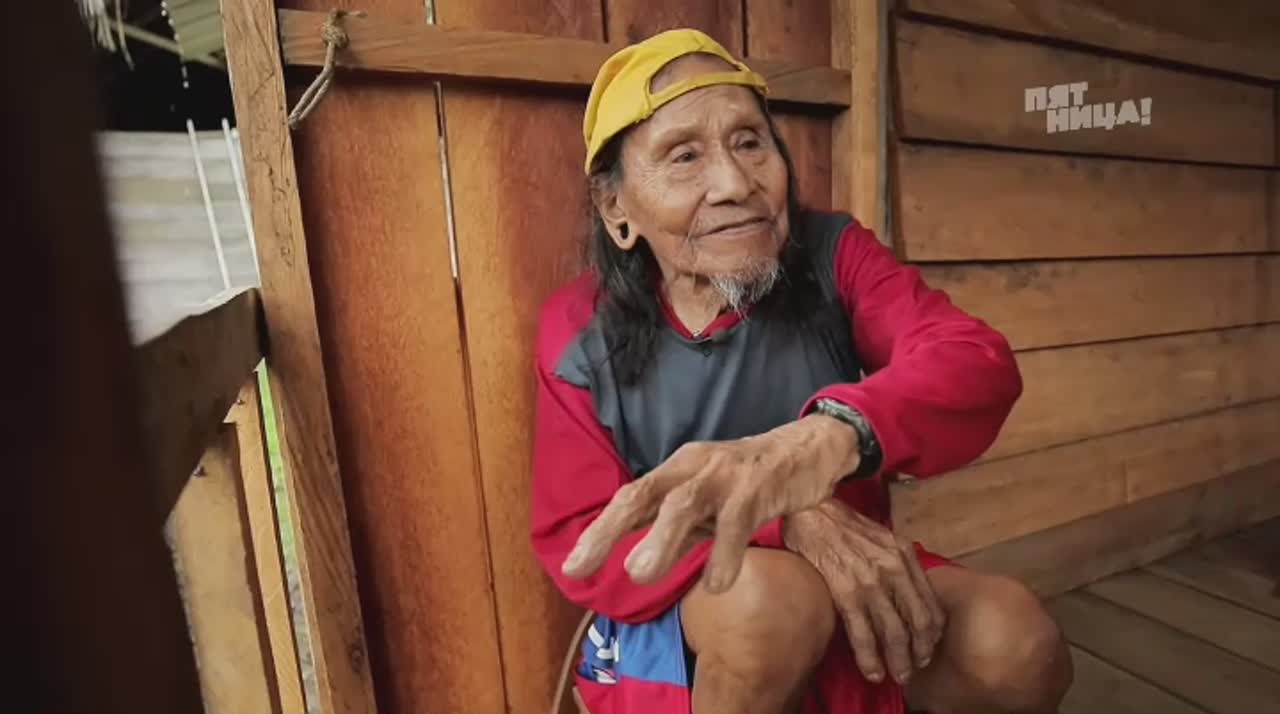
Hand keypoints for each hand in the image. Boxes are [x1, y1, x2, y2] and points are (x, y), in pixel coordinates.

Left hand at [561, 414, 860, 591]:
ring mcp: (725, 476)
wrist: (808, 449)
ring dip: (659, 538)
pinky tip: (717, 584)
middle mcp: (693, 468)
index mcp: (676, 470)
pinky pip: (738, 522)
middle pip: (643, 494)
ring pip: (684, 503)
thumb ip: (672, 529)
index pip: (629, 498)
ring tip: (638, 574)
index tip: (572, 567)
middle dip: (609, 530)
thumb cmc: (747, 482)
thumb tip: (631, 562)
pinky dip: (725, 553)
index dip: (599, 530)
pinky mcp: (758, 488)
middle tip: (582, 566)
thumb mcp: (705, 503)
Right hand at [783, 499, 944, 684]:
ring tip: (898, 676)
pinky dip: (870, 658)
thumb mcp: (880, 536)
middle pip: (918, 622)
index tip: (927, 646)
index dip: (932, 632)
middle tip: (915, 667)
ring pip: (894, 632)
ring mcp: (870, 581)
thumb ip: (895, 561)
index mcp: (904, 554)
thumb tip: (904, 592)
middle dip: (919, 651)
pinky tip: (872, 672)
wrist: (809, 510)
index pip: (930, 603)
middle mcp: (893, 568)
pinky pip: (863, 633)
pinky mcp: (846, 591)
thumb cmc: (841, 523)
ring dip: (898, 660)